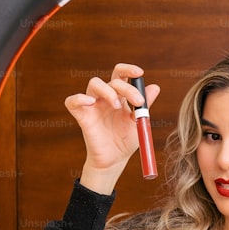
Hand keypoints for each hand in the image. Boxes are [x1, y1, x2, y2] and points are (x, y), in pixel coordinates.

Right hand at [65, 63, 160, 193]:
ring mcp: (93, 105)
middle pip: (112, 80)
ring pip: (94, 83)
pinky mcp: (82, 116)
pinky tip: (90, 102)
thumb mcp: (139, 122)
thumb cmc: (125, 140)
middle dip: (127, 88)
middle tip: (138, 102)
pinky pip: (73, 101)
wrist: (115, 160)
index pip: (121, 75)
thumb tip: (155, 87)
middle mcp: (105, 97)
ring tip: (118, 106)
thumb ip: (145, 105)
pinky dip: (79, 98)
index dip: (128, 69)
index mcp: (120, 96)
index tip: (139, 73)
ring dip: (108, 91)